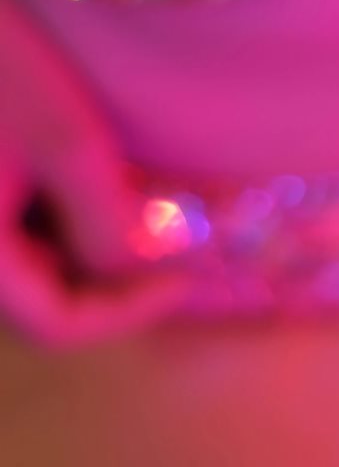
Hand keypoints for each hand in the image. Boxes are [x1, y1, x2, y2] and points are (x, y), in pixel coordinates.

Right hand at [0, 0, 184, 345]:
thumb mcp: (66, 141)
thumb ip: (109, 225)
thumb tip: (149, 272)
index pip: (57, 324)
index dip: (130, 311)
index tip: (186, 274)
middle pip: (44, 294)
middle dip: (116, 275)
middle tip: (183, 240)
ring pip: (38, 255)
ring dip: (98, 239)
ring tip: (155, 202)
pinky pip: (24, 216)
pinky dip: (71, 205)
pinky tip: (110, 170)